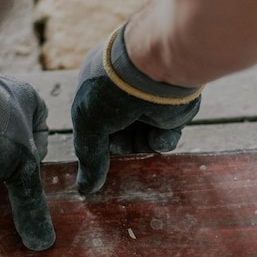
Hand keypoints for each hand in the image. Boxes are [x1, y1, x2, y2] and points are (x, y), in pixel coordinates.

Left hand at [0, 62, 53, 250]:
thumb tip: (43, 240)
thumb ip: (32, 201)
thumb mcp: (22, 168)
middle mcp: (2, 102)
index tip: (25, 174)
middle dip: (4, 166)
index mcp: (29, 101)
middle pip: (11, 145)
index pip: (41, 137)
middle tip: (1, 180)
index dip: (35, 159)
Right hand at [71, 24, 202, 194]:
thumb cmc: (113, 88)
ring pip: (142, 140)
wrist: (160, 67)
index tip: (97, 163)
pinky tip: (160, 133)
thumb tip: (84, 189)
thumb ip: (89, 155)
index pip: (92, 126)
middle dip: (122, 147)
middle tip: (123, 152)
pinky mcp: (172, 111)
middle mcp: (122, 95)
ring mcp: (148, 103)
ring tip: (143, 136)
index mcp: (96, 88)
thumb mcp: (89, 122)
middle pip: (118, 137)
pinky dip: (162, 140)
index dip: (95, 145)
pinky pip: (164, 137)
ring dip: (142, 146)